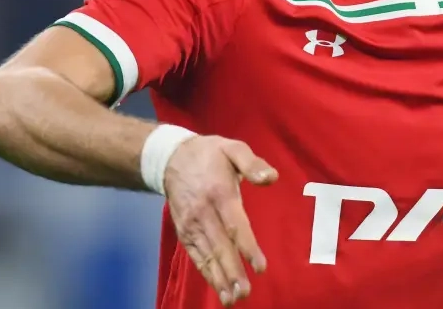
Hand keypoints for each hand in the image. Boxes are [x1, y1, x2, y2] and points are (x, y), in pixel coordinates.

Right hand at [164, 136, 278, 305]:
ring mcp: (191, 224)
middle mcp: (203, 213)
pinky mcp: (184, 232)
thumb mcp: (233, 148)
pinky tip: (217, 287)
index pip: (235, 225)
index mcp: (219, 193)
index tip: (260, 266)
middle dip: (232, 271)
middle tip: (244, 292)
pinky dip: (206, 273)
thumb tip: (272, 178)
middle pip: (219, 246)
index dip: (248, 247)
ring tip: (231, 299)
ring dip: (219, 278)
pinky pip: (195, 255)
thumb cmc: (210, 154)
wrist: (171, 158)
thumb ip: (252, 163)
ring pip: (206, 255)